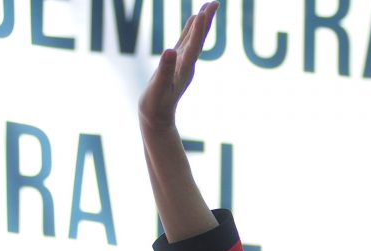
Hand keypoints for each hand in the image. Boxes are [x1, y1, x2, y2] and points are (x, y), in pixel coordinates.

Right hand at [138, 1, 218, 130]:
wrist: (157, 119)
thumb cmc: (155, 106)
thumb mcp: (158, 88)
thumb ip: (164, 70)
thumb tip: (169, 51)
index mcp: (183, 70)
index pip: (193, 47)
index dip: (197, 30)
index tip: (202, 13)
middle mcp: (187, 65)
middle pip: (198, 39)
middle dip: (206, 21)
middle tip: (214, 3)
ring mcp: (183, 64)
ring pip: (194, 39)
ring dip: (201, 23)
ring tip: (207, 7)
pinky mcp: (177, 64)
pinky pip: (186, 42)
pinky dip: (190, 30)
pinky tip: (193, 21)